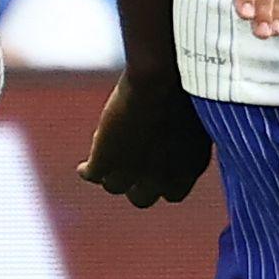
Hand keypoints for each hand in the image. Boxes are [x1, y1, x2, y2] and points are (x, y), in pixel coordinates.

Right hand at [77, 68, 214, 206]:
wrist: (161, 80)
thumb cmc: (185, 84)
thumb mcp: (195, 115)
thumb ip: (187, 133)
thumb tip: (179, 130)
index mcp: (189, 168)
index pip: (173, 193)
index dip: (162, 182)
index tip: (156, 170)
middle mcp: (161, 178)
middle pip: (142, 198)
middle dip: (136, 185)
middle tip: (129, 169)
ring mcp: (132, 173)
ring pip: (114, 186)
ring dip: (110, 175)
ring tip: (104, 164)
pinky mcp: (105, 161)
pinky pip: (92, 174)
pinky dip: (86, 171)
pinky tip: (83, 167)